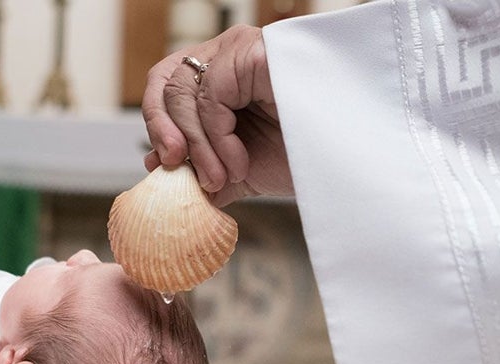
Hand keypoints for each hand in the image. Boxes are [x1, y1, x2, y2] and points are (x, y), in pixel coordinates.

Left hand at [143, 24, 292, 206]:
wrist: (343, 162)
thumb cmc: (300, 156)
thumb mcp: (240, 168)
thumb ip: (202, 169)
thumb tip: (159, 174)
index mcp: (220, 76)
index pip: (166, 85)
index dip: (157, 125)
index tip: (161, 166)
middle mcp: (227, 55)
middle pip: (167, 84)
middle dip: (166, 134)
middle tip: (178, 171)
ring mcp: (240, 50)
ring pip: (184, 92)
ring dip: (198, 147)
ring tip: (223, 177)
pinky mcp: (253, 53)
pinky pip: (210, 97)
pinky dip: (216, 139)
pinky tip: (238, 163)